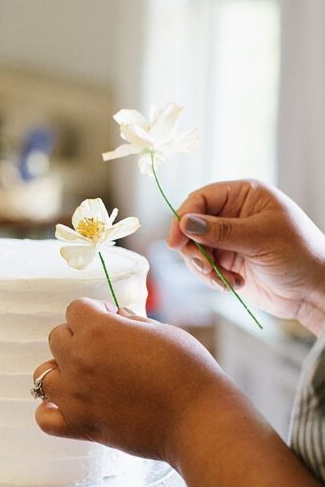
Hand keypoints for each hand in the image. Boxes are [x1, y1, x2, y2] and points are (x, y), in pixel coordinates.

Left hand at [34, 300, 238, 466]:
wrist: (198, 419)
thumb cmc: (188, 371)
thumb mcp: (161, 330)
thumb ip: (128, 323)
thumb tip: (114, 318)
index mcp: (98, 331)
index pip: (75, 308)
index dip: (96, 312)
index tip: (114, 323)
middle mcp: (79, 361)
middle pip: (56, 338)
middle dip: (78, 338)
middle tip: (107, 351)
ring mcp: (76, 396)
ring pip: (43, 375)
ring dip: (62, 372)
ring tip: (87, 377)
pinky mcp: (82, 426)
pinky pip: (44, 419)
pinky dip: (51, 412)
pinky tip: (70, 405)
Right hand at [167, 180, 324, 333]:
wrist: (313, 290)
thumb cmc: (299, 254)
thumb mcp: (260, 239)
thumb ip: (221, 231)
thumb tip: (186, 223)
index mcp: (244, 195)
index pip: (200, 199)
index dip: (183, 218)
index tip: (175, 243)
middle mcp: (233, 213)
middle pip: (191, 225)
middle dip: (195, 250)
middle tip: (207, 268)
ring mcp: (229, 238)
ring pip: (194, 249)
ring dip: (205, 269)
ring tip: (228, 280)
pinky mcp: (227, 261)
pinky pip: (204, 267)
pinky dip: (213, 279)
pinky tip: (234, 283)